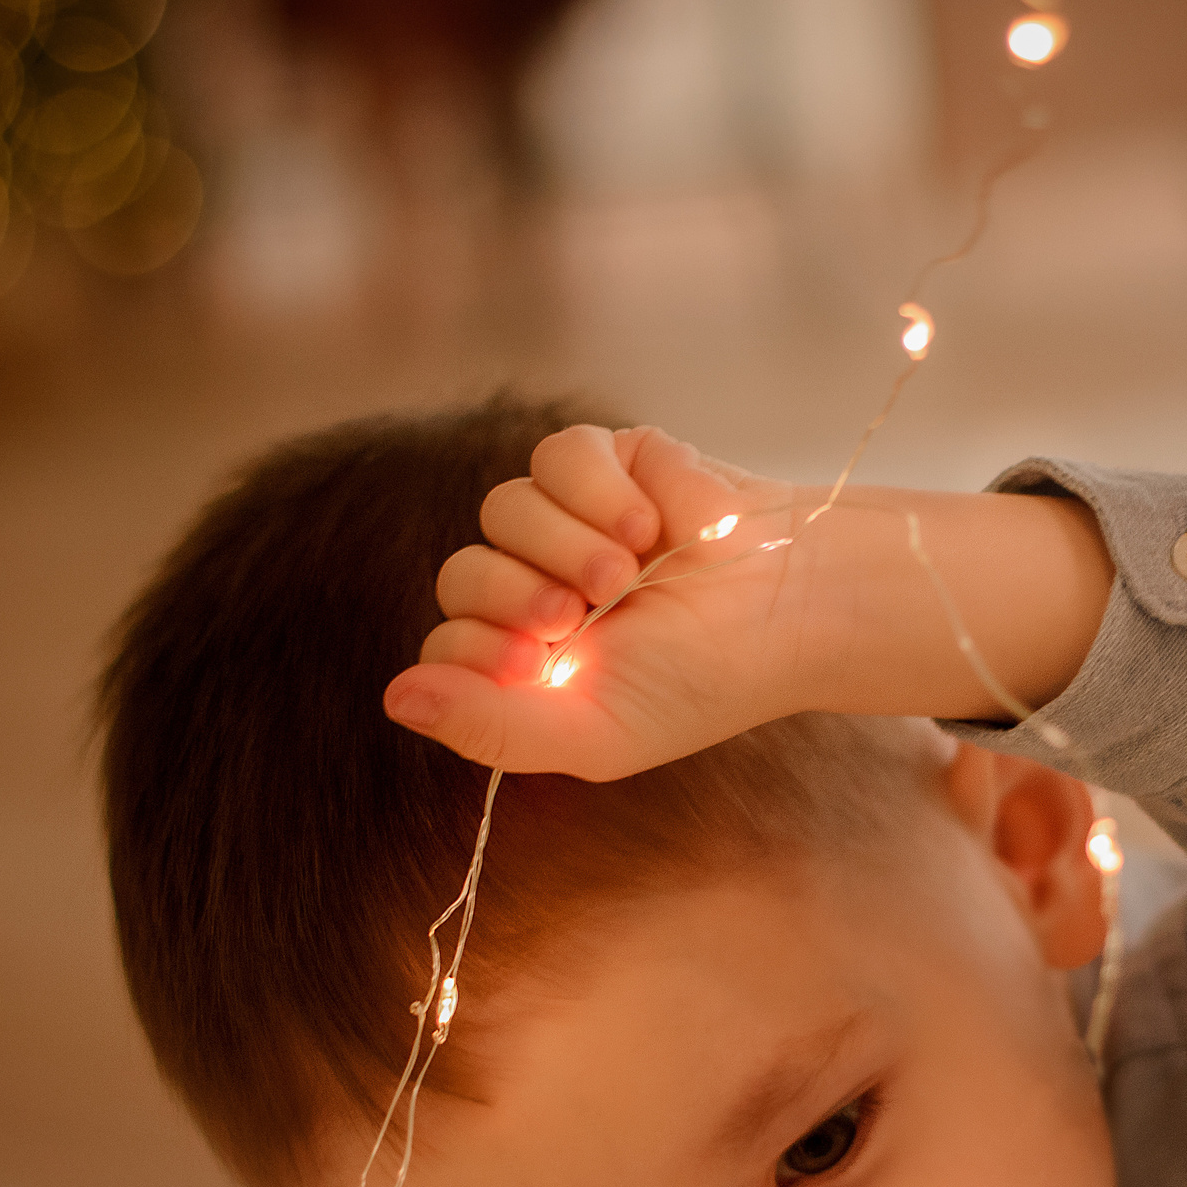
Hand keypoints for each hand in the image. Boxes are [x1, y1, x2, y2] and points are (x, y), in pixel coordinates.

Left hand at [384, 425, 817, 780]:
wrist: (793, 605)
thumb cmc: (702, 681)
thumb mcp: (592, 732)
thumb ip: (490, 727)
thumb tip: (393, 697)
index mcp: (528, 663)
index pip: (446, 647)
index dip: (482, 651)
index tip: (546, 662)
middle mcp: (538, 588)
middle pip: (462, 573)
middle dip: (521, 597)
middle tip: (586, 616)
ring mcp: (569, 521)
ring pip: (503, 507)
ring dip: (567, 544)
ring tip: (632, 570)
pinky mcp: (609, 460)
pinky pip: (558, 454)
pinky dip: (601, 490)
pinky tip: (653, 523)